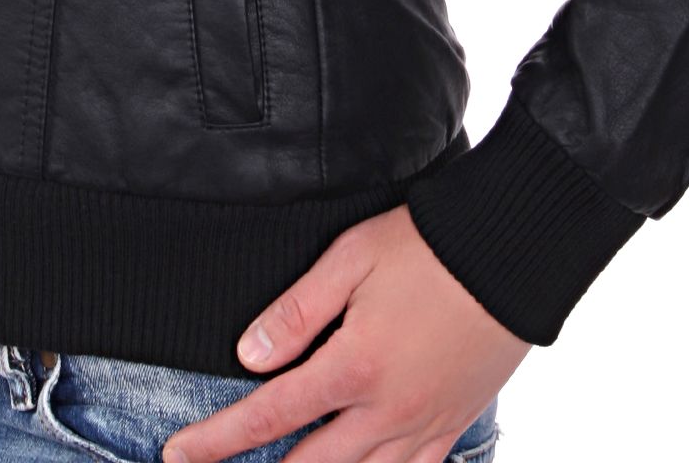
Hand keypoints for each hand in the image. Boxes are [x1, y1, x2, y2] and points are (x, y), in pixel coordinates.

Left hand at [162, 204, 529, 462]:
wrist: (512, 253)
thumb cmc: (428, 247)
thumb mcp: (351, 260)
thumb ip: (296, 311)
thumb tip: (247, 356)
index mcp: (353, 367)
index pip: (268, 416)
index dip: (217, 442)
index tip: (176, 456)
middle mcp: (387, 411)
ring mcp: (424, 425)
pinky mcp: (454, 425)